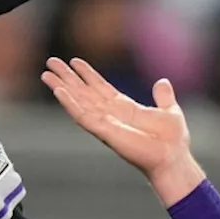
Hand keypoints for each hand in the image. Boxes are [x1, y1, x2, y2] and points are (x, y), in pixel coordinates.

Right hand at [42, 57, 203, 204]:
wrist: (173, 157)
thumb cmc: (172, 141)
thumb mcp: (169, 111)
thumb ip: (163, 97)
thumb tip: (162, 82)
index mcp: (124, 108)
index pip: (100, 87)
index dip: (87, 74)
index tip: (74, 61)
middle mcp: (111, 114)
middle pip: (83, 92)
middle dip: (67, 77)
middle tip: (51, 62)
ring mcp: (105, 123)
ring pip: (78, 102)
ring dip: (62, 88)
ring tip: (46, 74)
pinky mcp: (104, 132)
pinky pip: (83, 116)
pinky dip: (70, 104)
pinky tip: (58, 92)